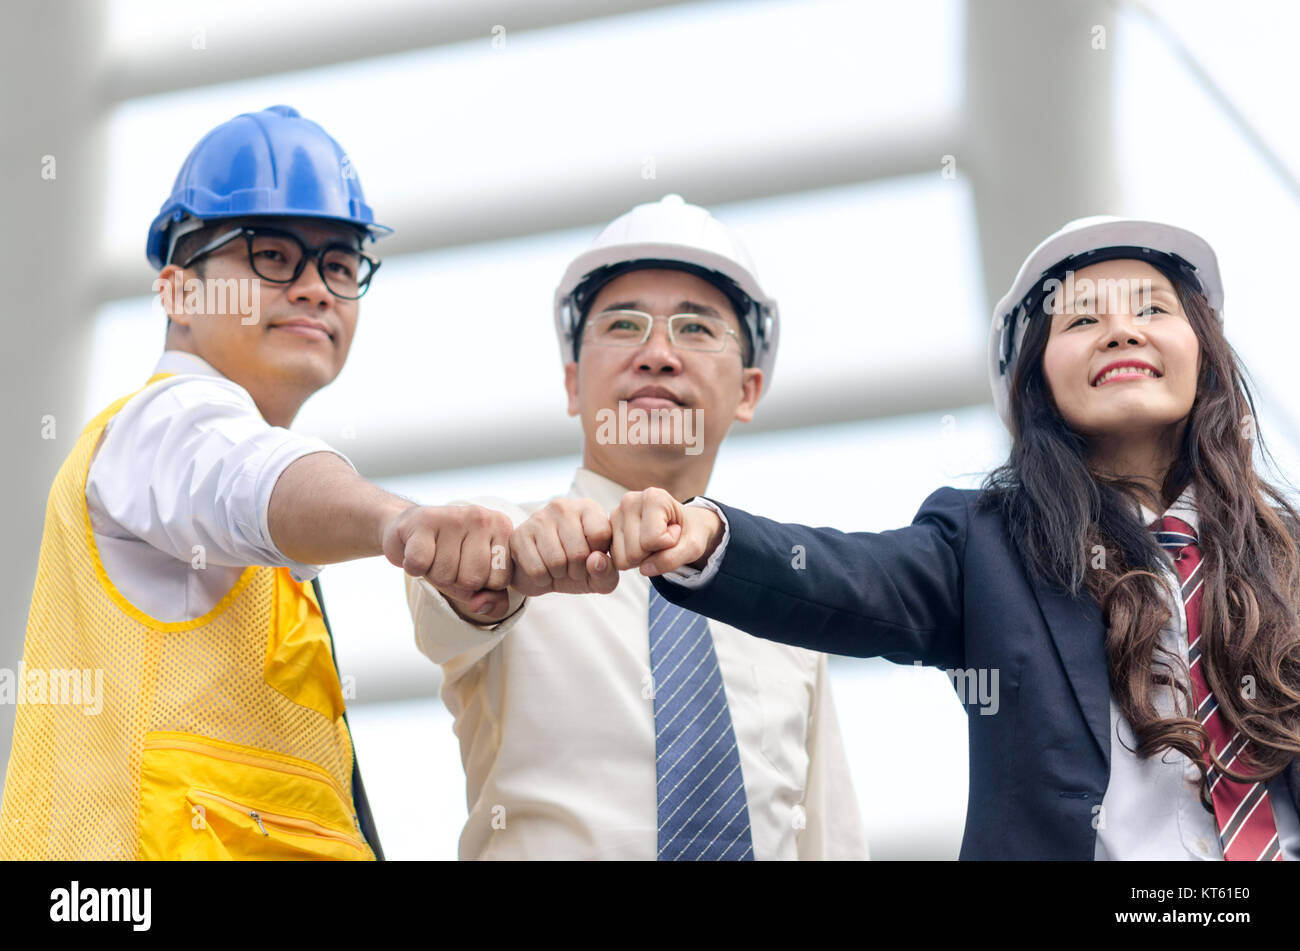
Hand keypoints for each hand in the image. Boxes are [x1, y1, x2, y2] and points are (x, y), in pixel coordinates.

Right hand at [382, 504, 513, 620]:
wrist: (410, 528)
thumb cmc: (450, 556)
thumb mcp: (478, 580)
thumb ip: (493, 600)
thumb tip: (479, 606)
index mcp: (503, 529)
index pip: (499, 582)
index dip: (480, 585)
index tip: (469, 566)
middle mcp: (482, 518)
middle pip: (473, 579)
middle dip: (456, 580)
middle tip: (448, 561)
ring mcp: (454, 516)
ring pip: (445, 574)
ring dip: (434, 573)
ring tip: (433, 554)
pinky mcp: (424, 520)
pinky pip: (420, 564)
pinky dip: (414, 567)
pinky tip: (418, 552)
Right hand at [509, 498, 619, 595]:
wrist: (543, 574)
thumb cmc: (578, 568)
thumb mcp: (601, 575)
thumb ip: (607, 571)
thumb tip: (595, 561)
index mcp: (589, 508)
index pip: (601, 534)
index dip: (598, 557)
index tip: (592, 557)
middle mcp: (563, 507)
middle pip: (579, 552)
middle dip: (577, 571)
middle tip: (572, 568)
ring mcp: (538, 518)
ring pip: (556, 562)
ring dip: (559, 575)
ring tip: (558, 568)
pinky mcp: (519, 535)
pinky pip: (536, 569)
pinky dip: (542, 578)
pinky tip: (542, 569)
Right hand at [610, 488, 722, 575]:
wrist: (683, 525)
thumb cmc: (689, 532)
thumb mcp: (693, 548)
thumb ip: (672, 559)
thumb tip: (644, 570)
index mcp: (653, 497)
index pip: (653, 540)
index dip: (668, 544)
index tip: (674, 531)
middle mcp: (630, 500)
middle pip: (635, 552)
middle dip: (653, 553)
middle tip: (663, 539)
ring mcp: (615, 514)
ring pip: (623, 559)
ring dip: (642, 558)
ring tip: (653, 541)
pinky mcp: (608, 528)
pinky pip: (616, 560)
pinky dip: (631, 559)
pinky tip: (640, 544)